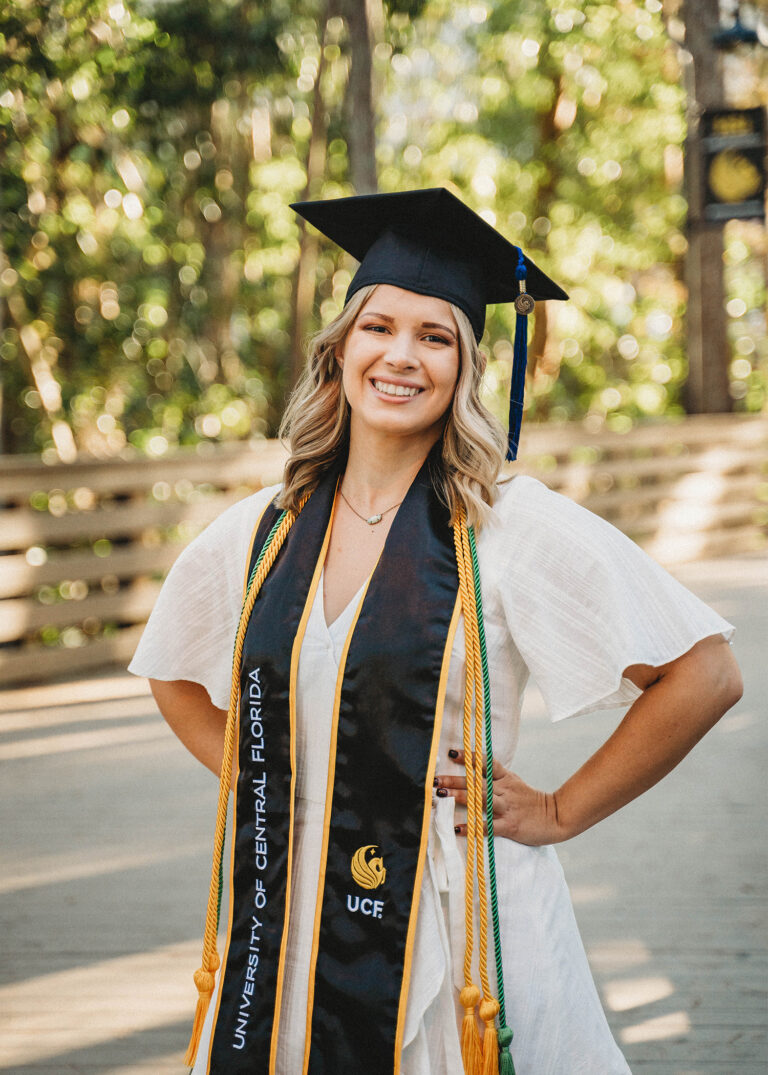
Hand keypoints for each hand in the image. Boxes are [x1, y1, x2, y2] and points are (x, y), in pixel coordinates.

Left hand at [435, 749, 563, 846]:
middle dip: (454, 780)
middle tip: (435, 780)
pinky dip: (473, 826)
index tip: (451, 753)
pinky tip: (458, 827)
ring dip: (460, 797)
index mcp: (506, 779)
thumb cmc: (531, 802)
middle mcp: (505, 790)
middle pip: (477, 782)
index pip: (486, 764)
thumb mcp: (515, 783)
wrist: (557, 818)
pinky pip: (489, 825)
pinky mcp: (510, 826)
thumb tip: (475, 769)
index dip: (468, 758)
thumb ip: (496, 777)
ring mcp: (508, 808)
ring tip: (442, 796)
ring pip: (482, 799)